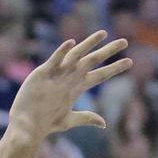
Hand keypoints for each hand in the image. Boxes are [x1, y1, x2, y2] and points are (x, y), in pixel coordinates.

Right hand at [8, 31, 130, 144]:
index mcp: (77, 87)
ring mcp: (57, 74)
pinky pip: (55, 60)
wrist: (28, 124)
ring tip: (103, 34)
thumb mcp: (69, 119)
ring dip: (89, 44)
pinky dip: (63, 52)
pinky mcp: (43, 73)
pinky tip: (72, 43)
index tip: (130, 62)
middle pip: (93, 61)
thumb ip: (86, 118)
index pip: (100, 75)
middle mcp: (70, 77)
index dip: (115, 68)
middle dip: (108, 51)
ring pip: (76, 56)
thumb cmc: (46, 122)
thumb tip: (104, 124)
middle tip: (125, 41)